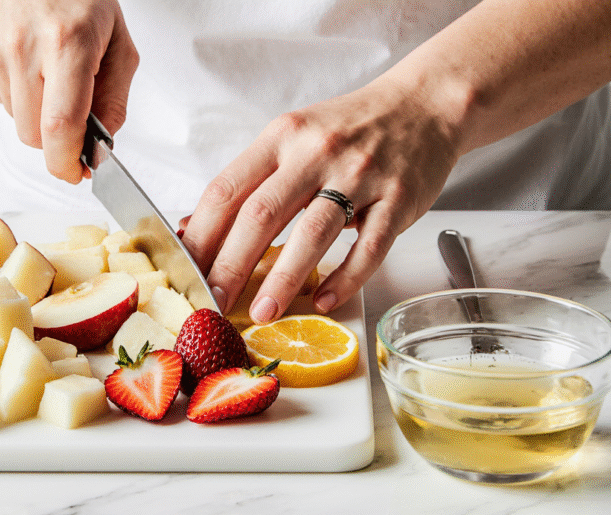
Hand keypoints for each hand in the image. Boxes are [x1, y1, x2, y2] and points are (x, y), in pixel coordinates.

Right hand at [0, 0, 138, 182]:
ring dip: (36, 114)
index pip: (61, 125)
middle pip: (34, 135)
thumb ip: (114, 102)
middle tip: (74, 115)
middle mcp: (24, 46)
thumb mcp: (118, 45)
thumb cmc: (84, 1)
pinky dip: (18, 94)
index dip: (67, 162)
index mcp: (67, 43)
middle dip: (57, 139)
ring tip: (49, 74)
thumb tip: (98, 150)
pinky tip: (29, 63)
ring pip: (16, 121)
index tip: (77, 173)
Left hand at [181, 74, 462, 322]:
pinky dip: (346, 278)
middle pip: (261, 213)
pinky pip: (369, 246)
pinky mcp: (399, 199)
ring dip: (284, 279)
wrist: (424, 105)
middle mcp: (316, 151)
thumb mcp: (292, 138)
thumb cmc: (350, 129)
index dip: (201, 234)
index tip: (186, 271)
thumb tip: (194, 229)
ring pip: (313, 232)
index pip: (227, 188)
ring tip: (262, 312)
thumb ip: (251, 181)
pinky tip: (326, 300)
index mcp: (281, 136)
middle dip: (231, 264)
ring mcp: (360, 174)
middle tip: (213, 301)